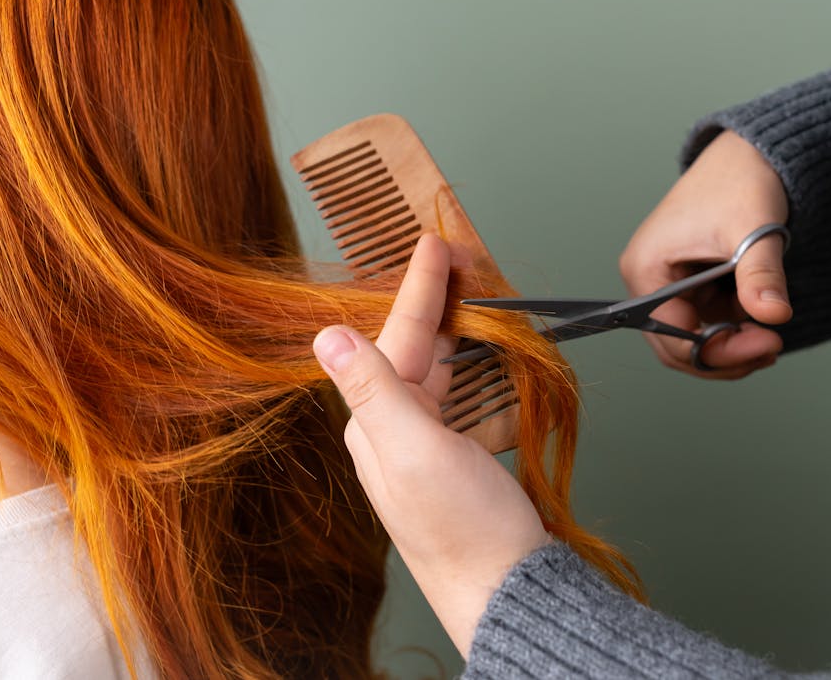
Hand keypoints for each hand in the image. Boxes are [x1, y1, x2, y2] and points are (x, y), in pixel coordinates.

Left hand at [313, 234, 549, 657]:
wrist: (504, 588)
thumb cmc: (464, 528)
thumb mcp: (416, 450)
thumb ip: (374, 389)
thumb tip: (326, 334)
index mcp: (375, 425)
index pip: (396, 337)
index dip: (419, 287)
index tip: (433, 242)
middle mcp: (390, 432)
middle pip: (410, 346)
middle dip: (434, 298)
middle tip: (459, 256)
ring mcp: (419, 447)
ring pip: (430, 367)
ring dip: (448, 325)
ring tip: (468, 289)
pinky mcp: (449, 460)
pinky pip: (449, 391)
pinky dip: (461, 360)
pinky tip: (469, 351)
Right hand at [619, 130, 790, 378]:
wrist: (751, 154)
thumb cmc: (739, 181)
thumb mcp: (752, 230)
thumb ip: (760, 274)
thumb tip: (774, 314)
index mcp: (646, 268)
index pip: (671, 335)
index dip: (718, 351)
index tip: (767, 343)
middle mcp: (649, 281)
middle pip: (677, 347)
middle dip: (725, 355)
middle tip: (770, 347)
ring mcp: (669, 285)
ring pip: (695, 340)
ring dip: (733, 345)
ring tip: (771, 333)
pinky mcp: (691, 285)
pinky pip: (709, 323)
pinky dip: (736, 329)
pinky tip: (762, 318)